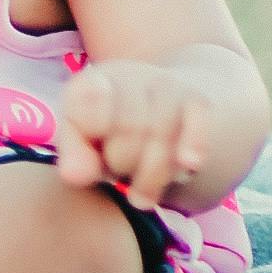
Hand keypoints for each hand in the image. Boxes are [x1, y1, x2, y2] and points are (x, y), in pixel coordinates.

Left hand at [57, 57, 243, 210]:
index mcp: (91, 83)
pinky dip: (194, 142)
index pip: (83, 109)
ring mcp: (164, 84)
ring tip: (140, 197)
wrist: (162, 107)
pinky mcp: (196, 99)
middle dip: (121, 162)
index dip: (82, 141)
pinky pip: (197, 120)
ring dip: (152, 175)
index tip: (87, 161)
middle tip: (118, 174)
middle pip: (126, 126)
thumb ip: (74, 156)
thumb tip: (74, 176)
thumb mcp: (85, 144)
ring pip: (160, 131)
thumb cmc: (112, 135)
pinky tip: (189, 165)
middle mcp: (127, 75)